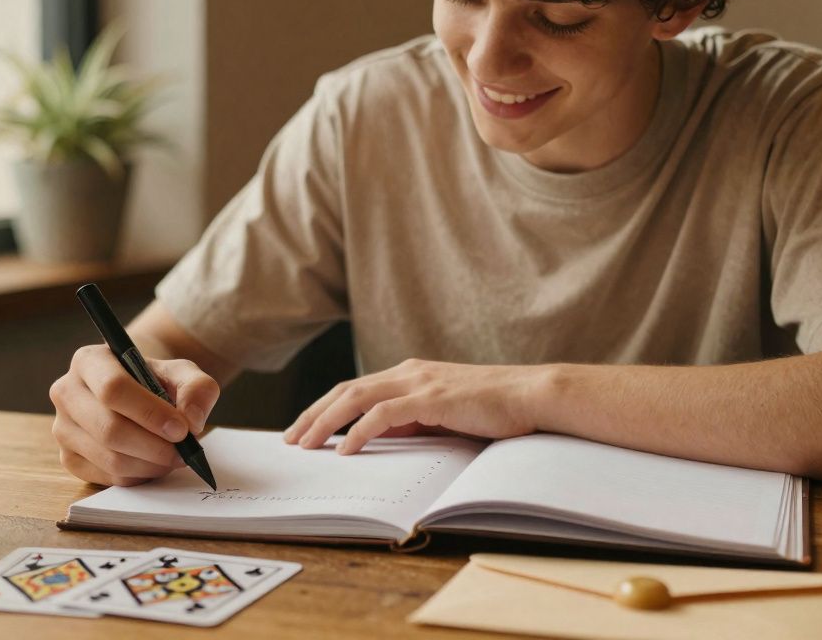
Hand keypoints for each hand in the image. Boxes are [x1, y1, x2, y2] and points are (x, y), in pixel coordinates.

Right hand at [50, 345, 219, 485]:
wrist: (137, 395)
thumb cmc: (156, 381)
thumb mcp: (183, 373)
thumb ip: (197, 389)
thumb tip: (191, 421)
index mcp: (89, 361)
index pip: (112, 389)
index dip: (149, 413)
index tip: (181, 429)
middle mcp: (66, 392)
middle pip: (109, 429)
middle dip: (154, 446)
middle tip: (185, 451)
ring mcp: (62, 428)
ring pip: (109, 458)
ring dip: (150, 464)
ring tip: (174, 457)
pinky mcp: (68, 458)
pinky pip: (107, 476)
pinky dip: (138, 476)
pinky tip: (154, 463)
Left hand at [282, 358, 546, 454]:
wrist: (531, 395)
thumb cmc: (494, 408)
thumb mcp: (444, 413)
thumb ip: (413, 419)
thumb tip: (379, 437)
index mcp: (410, 373)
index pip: (355, 389)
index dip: (324, 408)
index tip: (303, 430)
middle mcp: (409, 372)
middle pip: (345, 390)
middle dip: (313, 415)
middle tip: (290, 439)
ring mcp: (419, 382)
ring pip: (356, 398)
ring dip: (325, 422)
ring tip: (306, 445)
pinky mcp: (431, 398)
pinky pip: (383, 414)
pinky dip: (359, 430)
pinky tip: (345, 449)